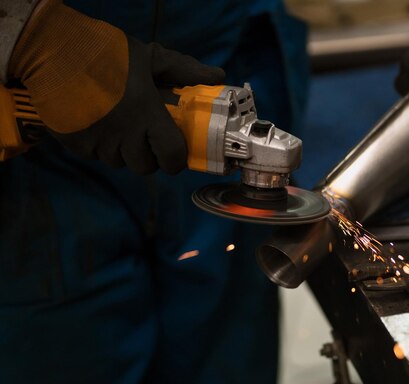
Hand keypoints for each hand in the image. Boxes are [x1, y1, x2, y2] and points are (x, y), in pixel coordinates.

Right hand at [9, 0, 223, 173]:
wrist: (52, 51)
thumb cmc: (106, 53)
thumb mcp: (150, 57)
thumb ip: (185, 71)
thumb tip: (216, 76)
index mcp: (147, 115)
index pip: (172, 156)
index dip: (177, 160)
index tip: (177, 151)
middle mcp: (124, 135)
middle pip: (145, 167)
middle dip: (150, 156)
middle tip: (147, 136)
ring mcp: (98, 143)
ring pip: (119, 162)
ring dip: (124, 151)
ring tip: (121, 126)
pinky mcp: (76, 145)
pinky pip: (96, 156)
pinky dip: (100, 146)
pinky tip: (99, 124)